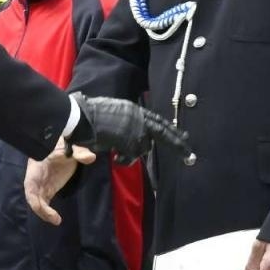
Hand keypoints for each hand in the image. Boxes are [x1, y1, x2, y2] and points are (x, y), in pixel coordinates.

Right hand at [24, 142, 97, 225]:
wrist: (59, 147)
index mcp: (36, 169)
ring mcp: (41, 186)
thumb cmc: (60, 146)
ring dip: (45, 213)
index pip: (30, 185)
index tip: (40, 206)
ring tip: (57, 220)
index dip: (33, 196)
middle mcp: (35, 180)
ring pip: (38, 203)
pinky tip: (56, 219)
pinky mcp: (47, 190)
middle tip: (54, 218)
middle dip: (41, 209)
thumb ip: (79, 152)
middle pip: (33, 197)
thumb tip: (91, 157)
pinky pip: (45, 204)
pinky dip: (48, 212)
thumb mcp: (69, 147)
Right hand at [76, 95, 192, 162]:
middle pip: (162, 131)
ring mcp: (135, 128)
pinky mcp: (130, 140)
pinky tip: (115, 158)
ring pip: (143, 148)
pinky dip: (125, 160)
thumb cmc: (90, 116)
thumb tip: (132, 137)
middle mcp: (138, 117)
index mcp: (134, 110)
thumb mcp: (113, 114)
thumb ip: (127, 122)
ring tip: (118, 155)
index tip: (181, 134)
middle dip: (177, 143)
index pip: (156, 119)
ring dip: (132, 155)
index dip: (169, 128)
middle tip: (188, 152)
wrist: (81, 118)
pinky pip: (133, 156)